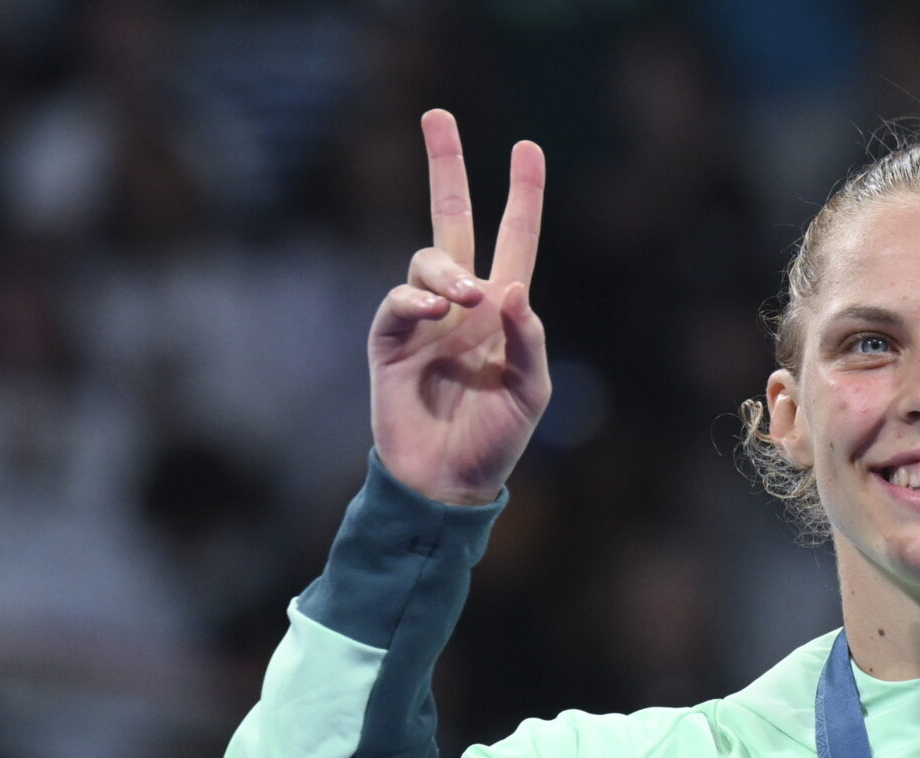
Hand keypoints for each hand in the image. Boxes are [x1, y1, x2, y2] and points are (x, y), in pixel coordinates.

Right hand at [369, 111, 549, 506]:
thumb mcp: (530, 392)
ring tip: (463, 300)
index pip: (514, 239)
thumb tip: (510, 286)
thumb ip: (528, 339)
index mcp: (502, 311)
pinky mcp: (389, 341)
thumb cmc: (495, 440)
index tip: (527, 147)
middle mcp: (462, 305)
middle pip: (453, 219)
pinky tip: (433, 310)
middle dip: (446, 167)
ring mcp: (423, 319)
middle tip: (437, 114)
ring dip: (447, 269)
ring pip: (429, 260)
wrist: (446, 482)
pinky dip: (414, 298)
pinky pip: (398, 300)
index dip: (522, 196)